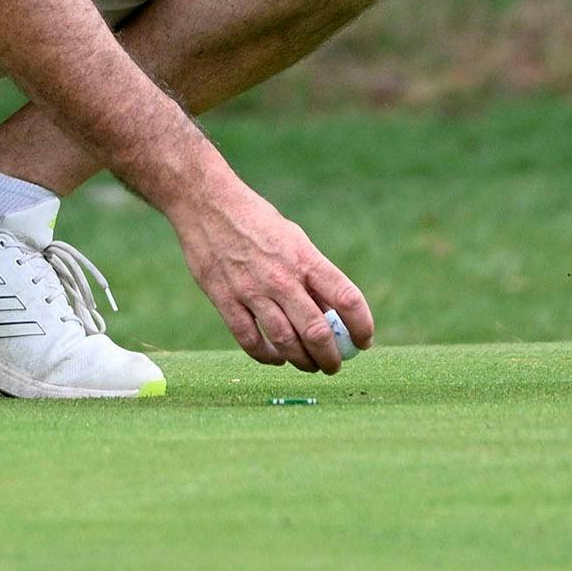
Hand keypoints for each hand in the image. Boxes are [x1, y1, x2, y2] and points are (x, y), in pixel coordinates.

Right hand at [167, 173, 374, 372]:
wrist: (207, 204)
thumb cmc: (256, 221)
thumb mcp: (293, 238)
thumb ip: (311, 275)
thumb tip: (331, 315)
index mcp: (305, 258)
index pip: (346, 298)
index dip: (361, 325)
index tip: (364, 340)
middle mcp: (282, 277)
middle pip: (316, 331)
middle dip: (331, 357)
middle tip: (334, 365)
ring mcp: (251, 291)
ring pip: (285, 342)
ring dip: (302, 362)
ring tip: (309, 366)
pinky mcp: (225, 300)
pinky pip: (250, 341)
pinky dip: (267, 357)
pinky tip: (276, 358)